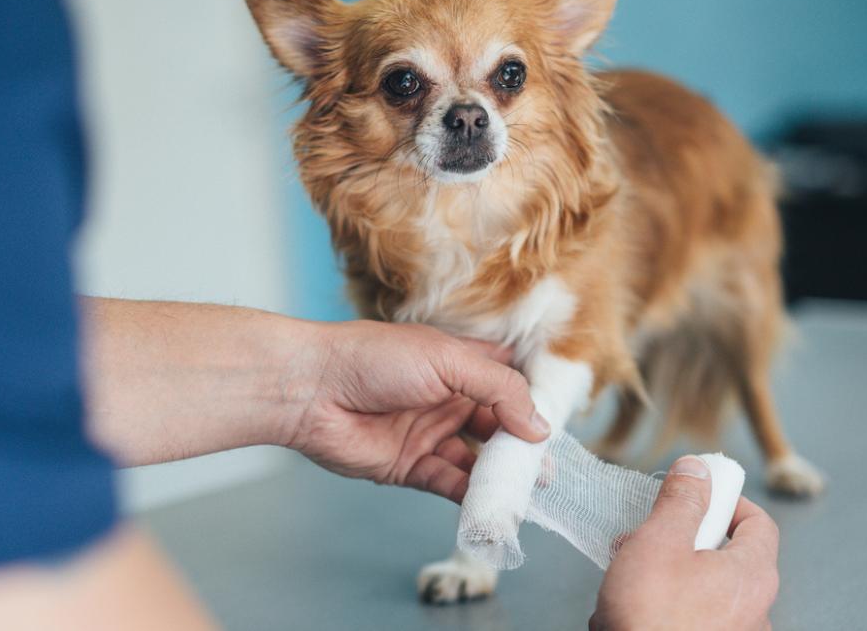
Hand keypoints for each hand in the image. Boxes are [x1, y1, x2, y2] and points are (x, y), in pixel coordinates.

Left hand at [285, 320, 549, 501]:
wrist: (310, 389)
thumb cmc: (374, 359)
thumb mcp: (449, 360)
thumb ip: (499, 390)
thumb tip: (539, 426)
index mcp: (459, 364)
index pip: (507, 383)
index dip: (530, 402)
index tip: (556, 425)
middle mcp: (448, 399)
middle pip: (497, 427)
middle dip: (521, 449)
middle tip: (545, 472)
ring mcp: (429, 434)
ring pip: (476, 461)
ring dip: (499, 478)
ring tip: (525, 495)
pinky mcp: (409, 466)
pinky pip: (449, 484)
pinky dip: (470, 498)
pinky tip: (490, 506)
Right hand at [590, 456, 779, 630]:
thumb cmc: (651, 619)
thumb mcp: (659, 542)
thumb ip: (681, 501)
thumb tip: (697, 470)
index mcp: (753, 575)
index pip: (759, 522)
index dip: (728, 500)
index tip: (698, 492)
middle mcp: (754, 610)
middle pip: (725, 555)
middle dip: (681, 541)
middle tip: (650, 539)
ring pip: (701, 589)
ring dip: (665, 576)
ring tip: (630, 580)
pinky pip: (689, 619)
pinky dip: (662, 608)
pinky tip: (630, 611)